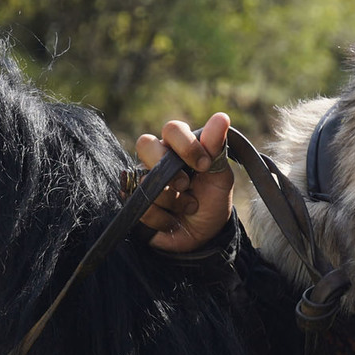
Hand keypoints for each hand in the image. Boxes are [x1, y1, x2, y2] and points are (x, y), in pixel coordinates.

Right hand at [133, 112, 233, 253]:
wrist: (203, 237)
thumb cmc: (212, 201)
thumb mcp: (220, 176)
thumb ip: (216, 148)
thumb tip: (221, 117)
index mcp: (179, 146)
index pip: (172, 129)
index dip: (186, 145)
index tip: (205, 165)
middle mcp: (157, 158)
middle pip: (145, 144)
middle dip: (168, 169)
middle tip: (185, 184)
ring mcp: (142, 179)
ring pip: (143, 179)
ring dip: (172, 200)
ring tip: (187, 208)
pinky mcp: (132, 202)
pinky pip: (139, 205)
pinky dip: (161, 218)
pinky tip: (172, 221)